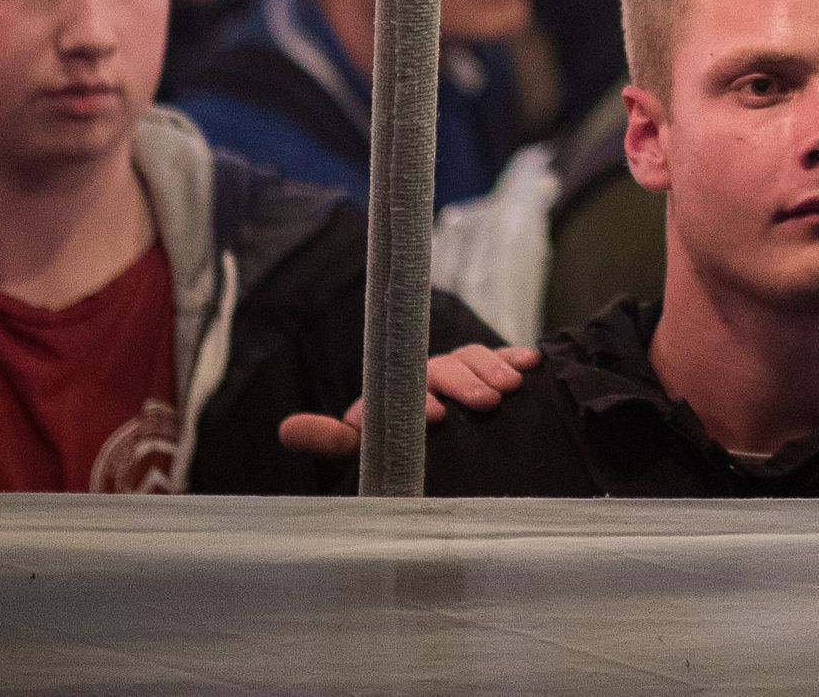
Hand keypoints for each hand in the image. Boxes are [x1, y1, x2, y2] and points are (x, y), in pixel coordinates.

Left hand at [277, 342, 542, 456]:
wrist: (446, 462)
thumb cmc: (398, 463)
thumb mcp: (366, 456)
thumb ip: (332, 441)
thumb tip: (287, 428)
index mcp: (389, 400)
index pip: (400, 387)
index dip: (420, 396)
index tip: (438, 416)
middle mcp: (421, 381)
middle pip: (439, 368)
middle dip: (462, 382)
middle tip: (487, 402)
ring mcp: (454, 376)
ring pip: (469, 358)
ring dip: (490, 370)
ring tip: (510, 388)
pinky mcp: (483, 375)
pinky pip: (497, 356)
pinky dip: (513, 357)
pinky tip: (531, 363)